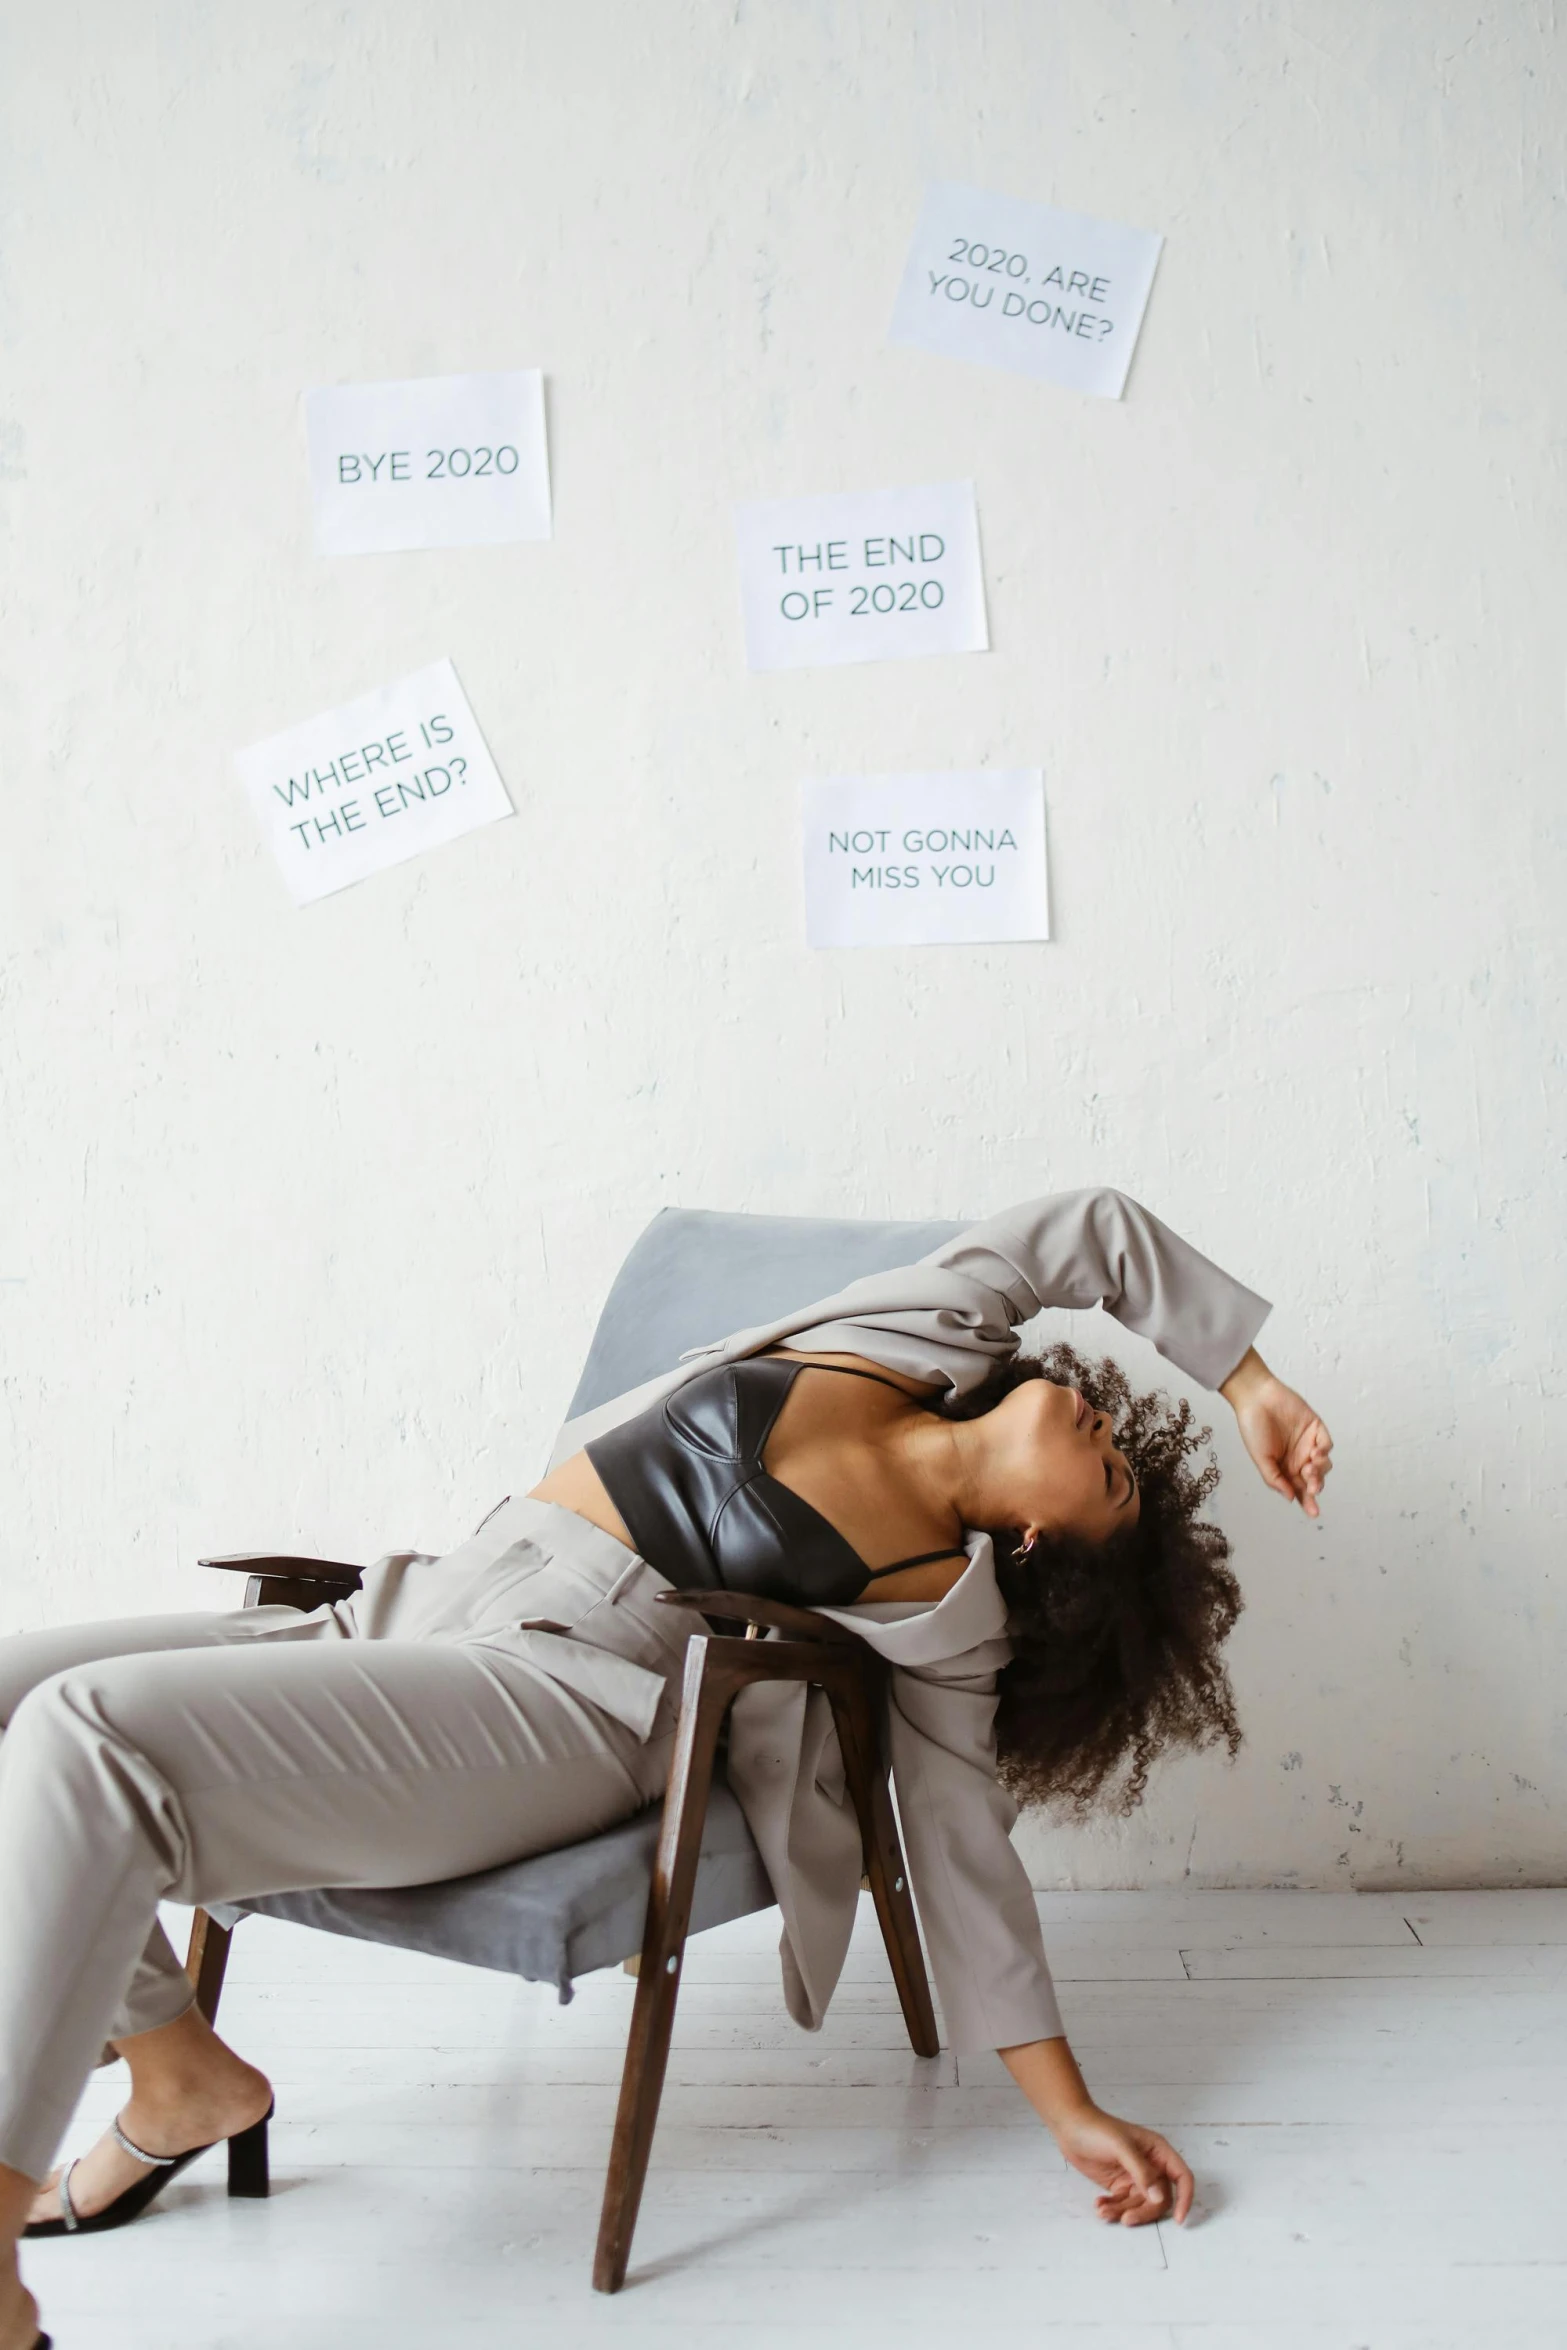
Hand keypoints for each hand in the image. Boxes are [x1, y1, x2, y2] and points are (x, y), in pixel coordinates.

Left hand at [1052, 2102, 1193, 2226]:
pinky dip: (1113, 2209)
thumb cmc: (1097, 2130)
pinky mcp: (1119, 2185)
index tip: (1179, 2220)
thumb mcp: (1121, 2147)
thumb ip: (1141, 2172)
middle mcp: (1150, 2166)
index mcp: (1158, 2152)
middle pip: (1159, 2199)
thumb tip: (1159, 2198)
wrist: (1069, 2127)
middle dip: (1143, 2212)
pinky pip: (1123, 2205)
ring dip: (1122, 2212)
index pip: (1182, 2177)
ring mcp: (1134, 2177)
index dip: (1185, 2199)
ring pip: (1139, 2205)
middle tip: (1125, 2219)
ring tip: (1102, 2210)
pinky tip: (1099, 2205)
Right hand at [1220, 1348, 1333, 1517]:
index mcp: (1284, 1467)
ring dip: (1320, 1470)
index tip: (1313, 1513)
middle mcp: (1298, 1457)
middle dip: (1314, 1486)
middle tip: (1311, 1486)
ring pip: (1324, 1465)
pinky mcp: (1316, 1428)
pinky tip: (1316, 1453)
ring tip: (1309, 1467)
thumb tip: (1290, 1498)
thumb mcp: (1260, 1458)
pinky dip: (1324, 1451)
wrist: (1256, 1397)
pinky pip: (1327, 1444)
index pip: (1298, 1489)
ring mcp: (1308, 1443)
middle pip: (1314, 1479)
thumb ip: (1274, 1479)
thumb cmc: (1253, 1427)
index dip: (1307, 1502)